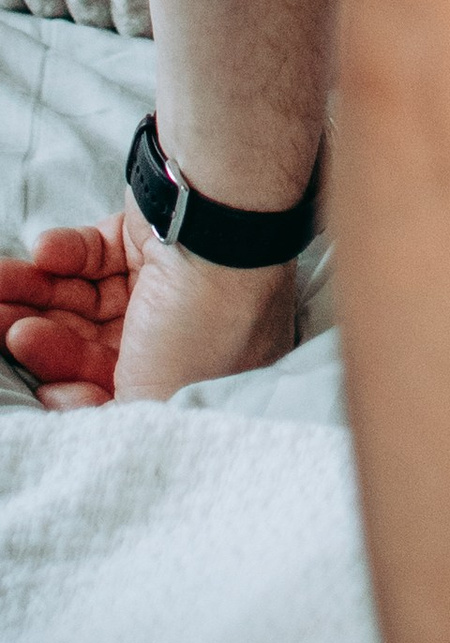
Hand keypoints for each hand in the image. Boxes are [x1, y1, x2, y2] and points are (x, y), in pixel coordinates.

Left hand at [0, 198, 295, 405]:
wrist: (225, 227)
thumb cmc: (202, 325)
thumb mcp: (157, 396)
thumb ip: (107, 414)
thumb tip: (57, 397)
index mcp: (191, 376)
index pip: (113, 392)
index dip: (71, 391)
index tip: (43, 386)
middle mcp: (177, 334)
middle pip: (87, 344)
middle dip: (37, 338)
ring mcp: (158, 284)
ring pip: (80, 300)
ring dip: (32, 294)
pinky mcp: (140, 239)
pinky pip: (89, 255)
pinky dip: (62, 254)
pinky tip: (43, 252)